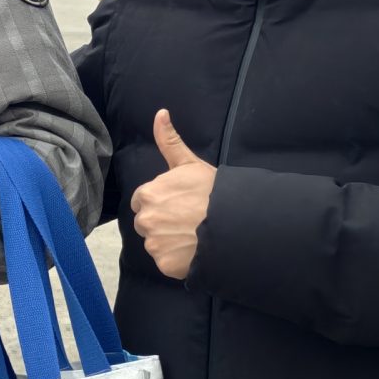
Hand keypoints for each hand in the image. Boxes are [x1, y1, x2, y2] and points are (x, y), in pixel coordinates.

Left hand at [130, 108, 216, 280]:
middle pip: (147, 222)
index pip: (144, 200)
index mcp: (148, 194)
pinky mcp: (164, 265)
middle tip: (188, 220)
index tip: (180, 203)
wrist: (234, 223)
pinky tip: (194, 250)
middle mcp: (145, 220)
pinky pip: (166, 262)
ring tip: (194, 235)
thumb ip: (169, 141)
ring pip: (156, 243)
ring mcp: (154, 244)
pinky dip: (177, 259)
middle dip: (162, 221)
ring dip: (169, 241)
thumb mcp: (190, 164)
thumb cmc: (213, 192)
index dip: (162, 201)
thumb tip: (160, 113)